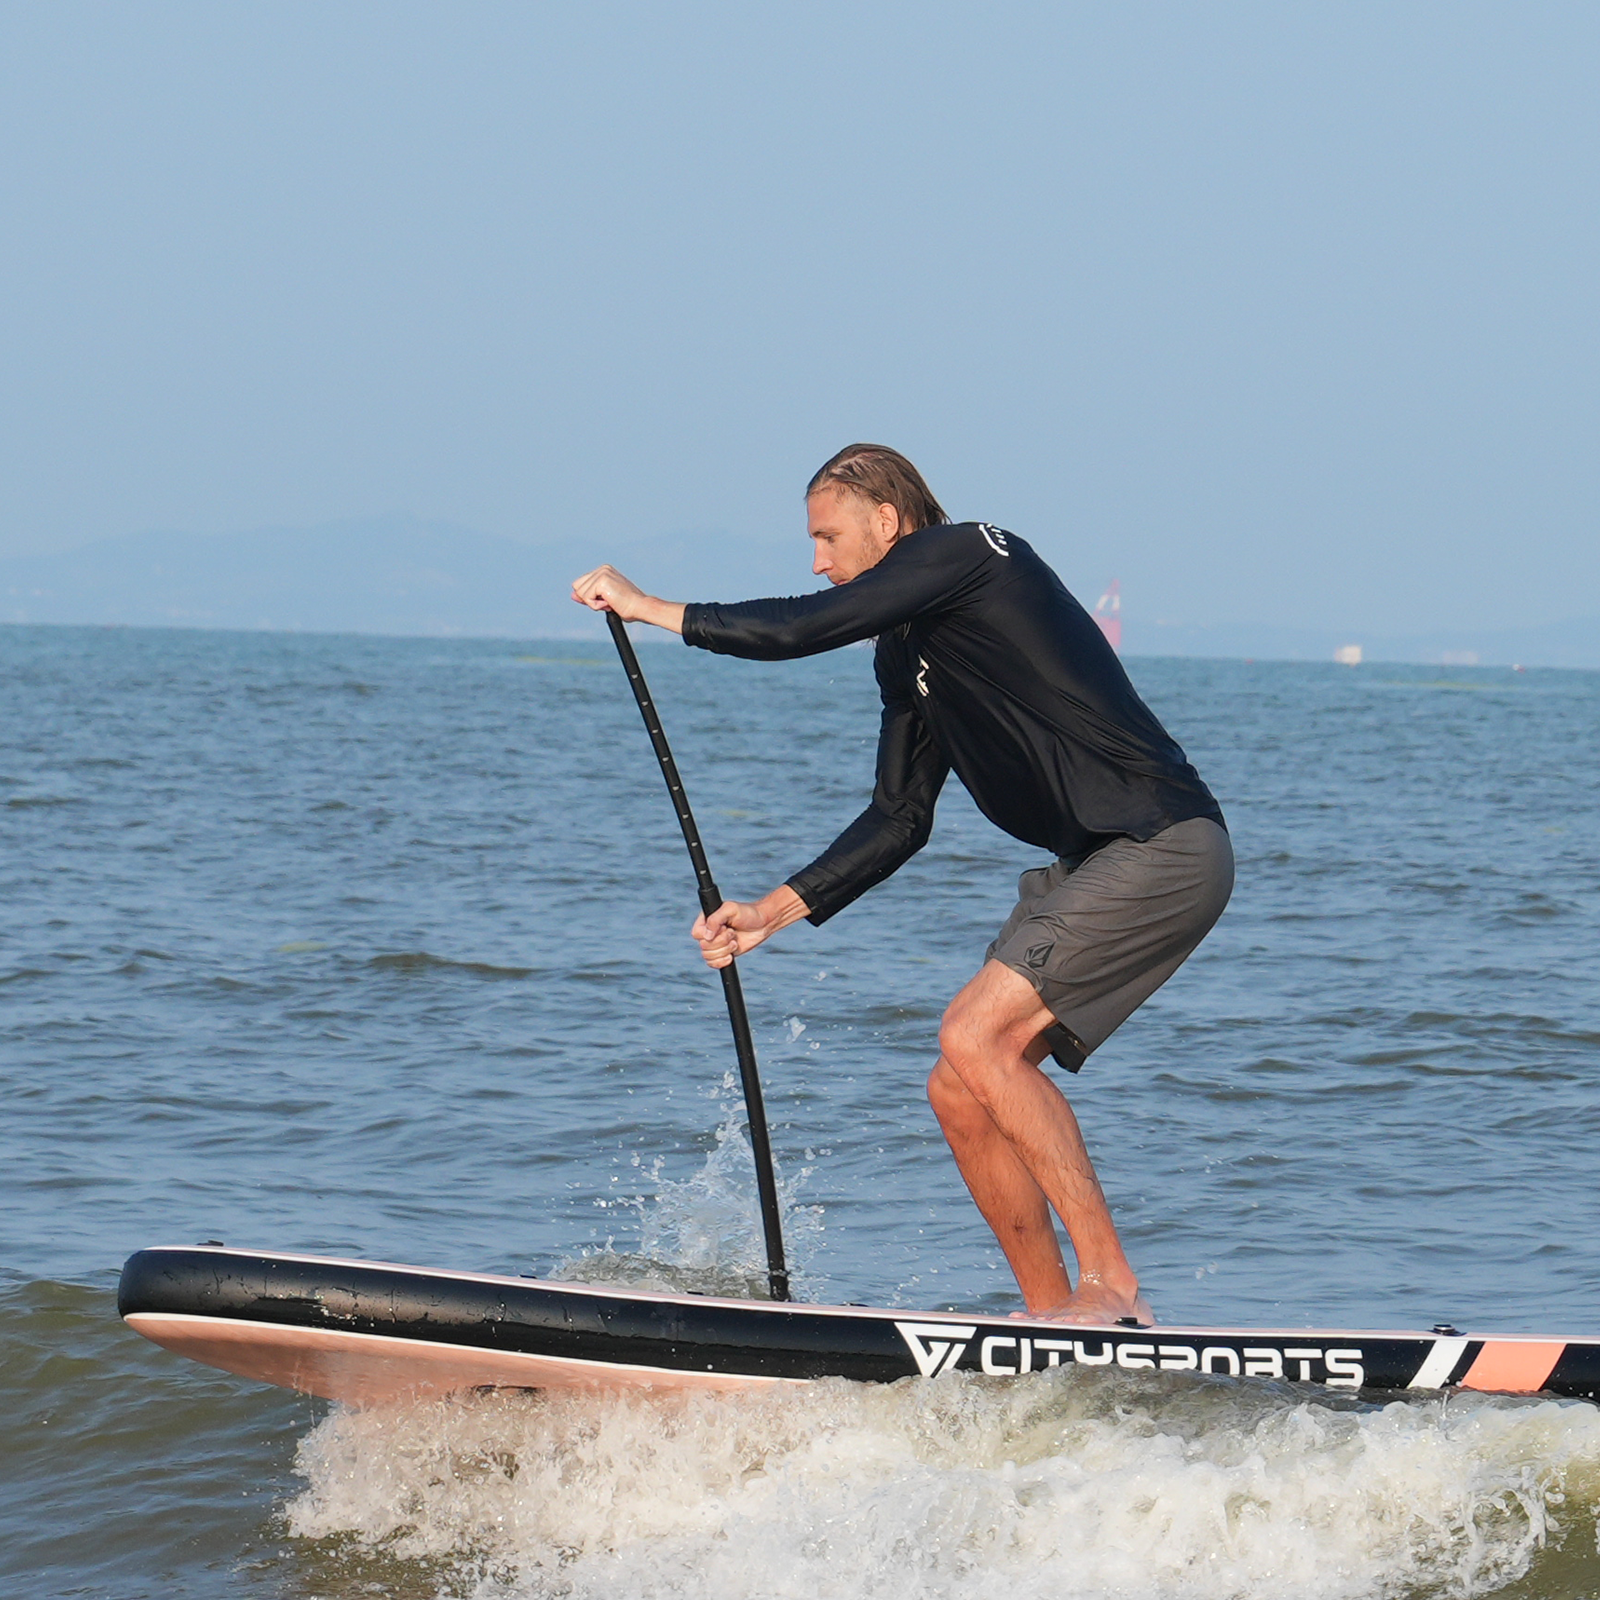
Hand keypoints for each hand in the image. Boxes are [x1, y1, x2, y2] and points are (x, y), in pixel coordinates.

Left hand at [570, 565, 686, 633]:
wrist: (640, 608)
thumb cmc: (627, 606)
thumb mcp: (603, 600)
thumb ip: (588, 596)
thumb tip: (572, 595)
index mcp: (604, 570)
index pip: (581, 584)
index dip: (588, 597)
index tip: (605, 601)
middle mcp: (602, 569)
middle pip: (577, 588)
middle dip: (590, 600)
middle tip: (609, 602)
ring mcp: (602, 573)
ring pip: (581, 594)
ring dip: (594, 604)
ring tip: (611, 603)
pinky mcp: (601, 581)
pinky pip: (586, 598)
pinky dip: (596, 606)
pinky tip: (610, 604)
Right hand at [692, 900, 773, 968]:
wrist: (763, 924)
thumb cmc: (747, 913)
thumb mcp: (730, 909)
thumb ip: (715, 919)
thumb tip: (706, 936)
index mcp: (707, 920)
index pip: (696, 933)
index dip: (708, 935)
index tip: (723, 928)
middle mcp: (709, 933)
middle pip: (703, 946)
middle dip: (721, 942)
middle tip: (732, 933)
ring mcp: (715, 944)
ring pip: (708, 956)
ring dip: (724, 950)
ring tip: (734, 942)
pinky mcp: (723, 953)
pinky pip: (713, 964)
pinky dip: (722, 962)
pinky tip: (731, 955)